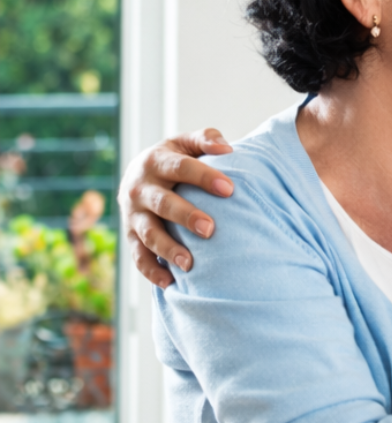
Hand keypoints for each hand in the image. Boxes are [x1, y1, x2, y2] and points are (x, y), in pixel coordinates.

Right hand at [118, 129, 234, 287]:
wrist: (137, 176)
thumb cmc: (174, 159)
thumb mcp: (186, 144)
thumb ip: (206, 138)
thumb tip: (227, 147)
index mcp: (155, 162)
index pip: (181, 168)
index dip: (204, 177)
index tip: (230, 189)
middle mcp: (140, 188)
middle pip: (163, 203)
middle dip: (186, 216)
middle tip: (210, 229)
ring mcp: (133, 215)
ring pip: (148, 234)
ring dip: (167, 248)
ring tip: (190, 264)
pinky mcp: (130, 236)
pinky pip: (138, 256)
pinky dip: (151, 271)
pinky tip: (170, 283)